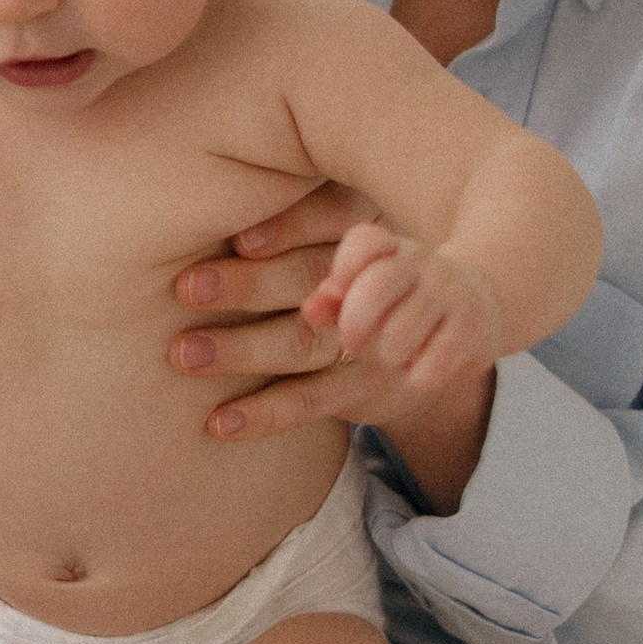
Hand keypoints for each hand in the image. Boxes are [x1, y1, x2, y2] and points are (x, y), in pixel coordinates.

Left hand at [170, 185, 495, 508]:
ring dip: (243, 351)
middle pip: (310, 281)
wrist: (460, 329)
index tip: (235, 236)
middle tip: (184, 287)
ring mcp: (384, 342)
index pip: (334, 220)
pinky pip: (316, 403)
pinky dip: (266, 413)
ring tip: (182, 356)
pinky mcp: (370, 391)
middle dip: (247, 286)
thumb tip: (243, 234)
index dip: (286, 227)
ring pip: (306, 346)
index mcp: (377, 236)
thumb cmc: (385, 274)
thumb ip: (313, 223)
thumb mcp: (369, 238)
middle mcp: (383, 286)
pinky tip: (218, 423)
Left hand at [301, 226, 505, 388]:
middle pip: (378, 285)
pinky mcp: (476, 330)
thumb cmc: (402, 303)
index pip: (365, 241)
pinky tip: (420, 370)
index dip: (343, 269)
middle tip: (352, 343)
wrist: (477, 307)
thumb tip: (310, 310)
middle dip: (355, 323)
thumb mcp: (364, 295)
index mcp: (392, 248)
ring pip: (401, 333)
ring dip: (389, 354)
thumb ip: (332, 301)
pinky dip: (418, 375)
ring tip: (394, 355)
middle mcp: (425, 263)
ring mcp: (454, 294)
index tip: (336, 295)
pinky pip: (432, 363)